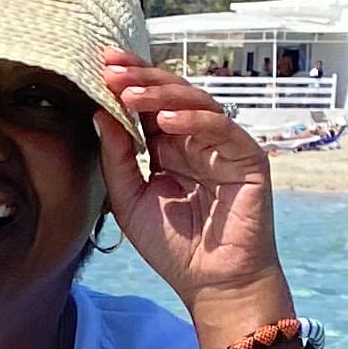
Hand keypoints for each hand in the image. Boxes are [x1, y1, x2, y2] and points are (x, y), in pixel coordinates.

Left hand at [95, 49, 292, 320]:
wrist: (212, 283)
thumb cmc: (173, 248)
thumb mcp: (130, 200)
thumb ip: (117, 159)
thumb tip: (100, 112)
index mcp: (170, 147)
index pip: (149, 104)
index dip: (128, 82)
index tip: (100, 64)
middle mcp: (196, 140)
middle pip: (171, 95)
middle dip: (141, 78)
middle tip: (111, 68)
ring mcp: (223, 146)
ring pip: (196, 103)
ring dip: (161, 95)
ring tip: (130, 93)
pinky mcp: (247, 157)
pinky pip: (220, 128)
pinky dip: (192, 121)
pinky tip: (164, 122)